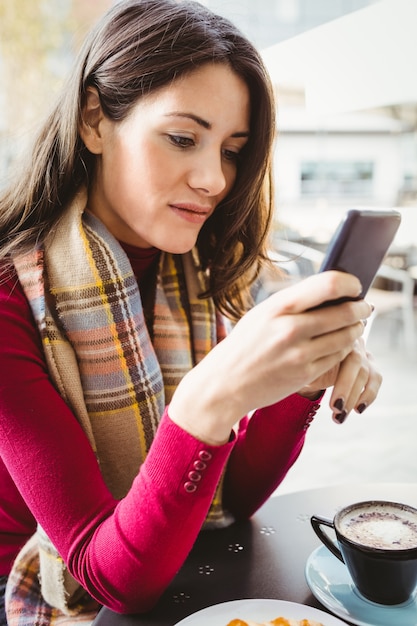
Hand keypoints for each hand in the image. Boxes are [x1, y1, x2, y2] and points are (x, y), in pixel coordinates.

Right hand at [169, 271, 372, 443]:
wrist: (224, 384)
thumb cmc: (244, 345)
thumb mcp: (262, 314)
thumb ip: (293, 303)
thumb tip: (330, 290)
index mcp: (278, 307)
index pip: (329, 285)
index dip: (350, 283)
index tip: (355, 285)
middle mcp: (290, 329)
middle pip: (344, 311)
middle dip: (361, 307)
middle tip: (364, 306)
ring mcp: (299, 354)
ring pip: (346, 336)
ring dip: (357, 328)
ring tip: (356, 324)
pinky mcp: (305, 375)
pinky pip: (337, 357)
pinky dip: (344, 347)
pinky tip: (342, 343)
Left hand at [299, 337, 381, 422]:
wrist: (309, 363)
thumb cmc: (303, 364)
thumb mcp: (301, 364)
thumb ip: (306, 364)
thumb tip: (305, 373)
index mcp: (331, 334)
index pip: (340, 348)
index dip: (335, 371)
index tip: (329, 391)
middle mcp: (349, 339)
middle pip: (355, 361)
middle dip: (346, 388)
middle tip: (335, 408)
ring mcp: (362, 351)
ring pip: (366, 372)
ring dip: (355, 396)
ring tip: (341, 415)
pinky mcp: (370, 364)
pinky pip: (375, 378)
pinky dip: (369, 394)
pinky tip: (358, 409)